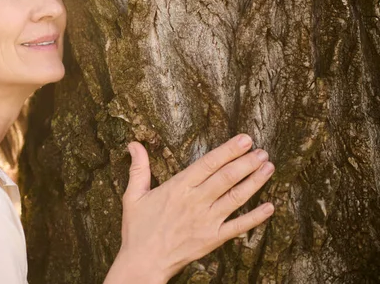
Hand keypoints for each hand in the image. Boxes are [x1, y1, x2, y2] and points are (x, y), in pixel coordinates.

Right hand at [104, 134, 274, 283]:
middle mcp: (196, 201)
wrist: (143, 263)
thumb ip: (138, 168)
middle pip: (227, 177)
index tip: (244, 139)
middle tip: (262, 151)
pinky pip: (238, 226)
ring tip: (268, 167)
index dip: (229, 150)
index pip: (208, 163)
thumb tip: (134, 144)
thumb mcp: (133, 195)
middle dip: (247, 162)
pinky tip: (270, 207)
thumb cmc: (137, 229)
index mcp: (178, 188)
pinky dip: (255, 217)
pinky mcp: (213, 239)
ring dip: (254, 181)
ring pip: (236, 197)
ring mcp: (207, 221)